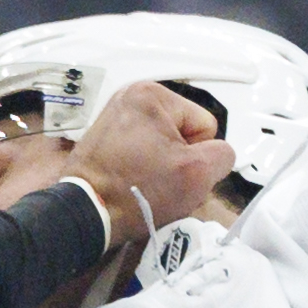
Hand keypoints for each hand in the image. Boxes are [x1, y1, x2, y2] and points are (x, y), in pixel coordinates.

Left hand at [63, 79, 230, 245]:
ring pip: (164, 144)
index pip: (205, 125)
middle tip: (160, 184)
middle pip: (183, 133)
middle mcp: (131, 96)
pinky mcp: (104, 136)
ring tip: (145, 185)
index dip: (198, 156)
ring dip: (163, 167)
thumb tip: (217, 153)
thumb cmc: (137, 192)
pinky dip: (142, 167)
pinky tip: (132, 182)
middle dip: (179, 162)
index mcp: (152, 94)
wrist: (85, 213)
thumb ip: (222, 155)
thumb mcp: (197, 174)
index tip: (175, 173)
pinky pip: (141, 150)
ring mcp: (114, 116)